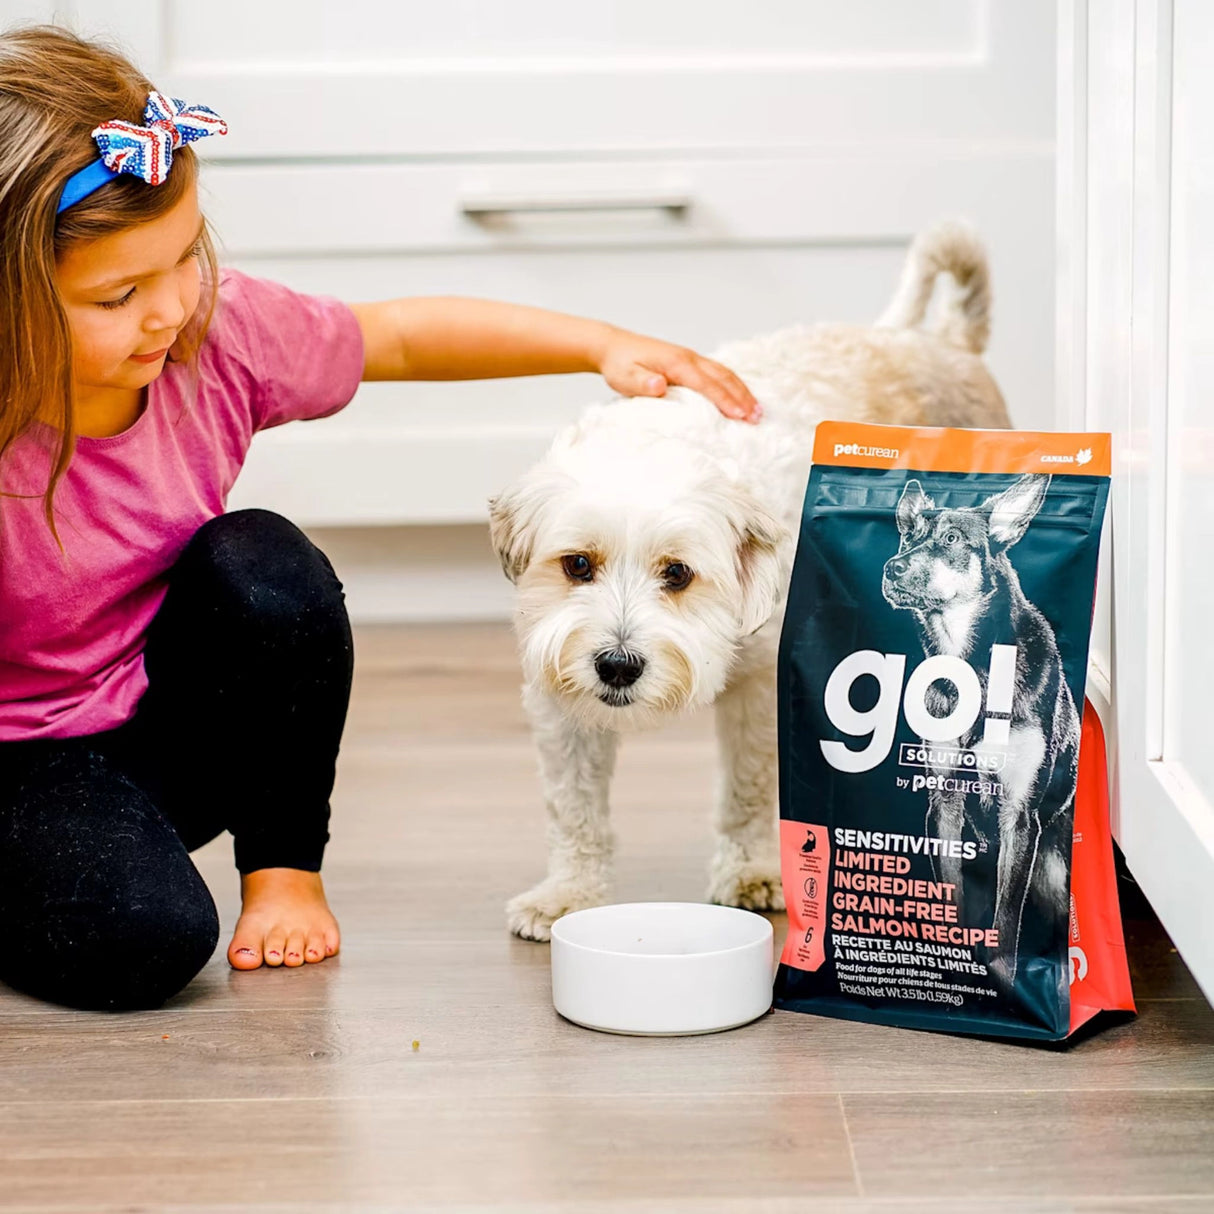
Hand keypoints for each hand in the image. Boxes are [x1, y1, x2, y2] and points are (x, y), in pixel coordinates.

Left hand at [596, 328, 761, 422]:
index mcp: (676, 363)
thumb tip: (660, 385)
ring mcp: (691, 358)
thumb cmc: (619, 364)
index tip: (740, 416)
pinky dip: (733, 385)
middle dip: (742, 397)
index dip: (725, 400)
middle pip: (723, 377)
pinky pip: (717, 372)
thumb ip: (642, 383)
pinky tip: (740, 396)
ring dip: (742, 391)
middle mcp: (689, 358)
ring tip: (757, 411)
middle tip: (757, 418)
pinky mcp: (690, 361)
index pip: (706, 384)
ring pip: (724, 373)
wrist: (613, 346)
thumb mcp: (624, 377)